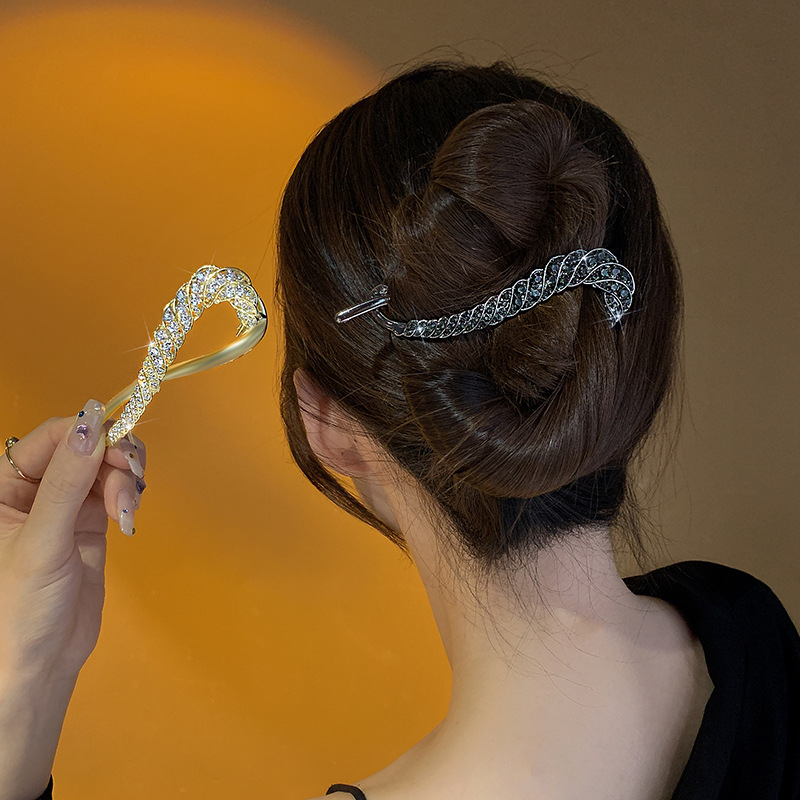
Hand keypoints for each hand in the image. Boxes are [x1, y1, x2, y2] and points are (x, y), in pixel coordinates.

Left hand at [0, 400, 145, 799]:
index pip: (51, 437)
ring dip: (126, 480)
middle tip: (132, 484)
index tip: (120, 450)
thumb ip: (66, 481)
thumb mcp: (42, 541)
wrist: (42, 663)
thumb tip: (92, 422)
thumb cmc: (22, 608)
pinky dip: (129, 496)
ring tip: (128, 513)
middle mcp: (32, 487)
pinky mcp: (88, 520)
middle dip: (114, 460)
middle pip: (85, 446)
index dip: (89, 434)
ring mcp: (63, 503)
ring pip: (105, 465)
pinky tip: (129, 518)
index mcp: (2, 485)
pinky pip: (115, 488)